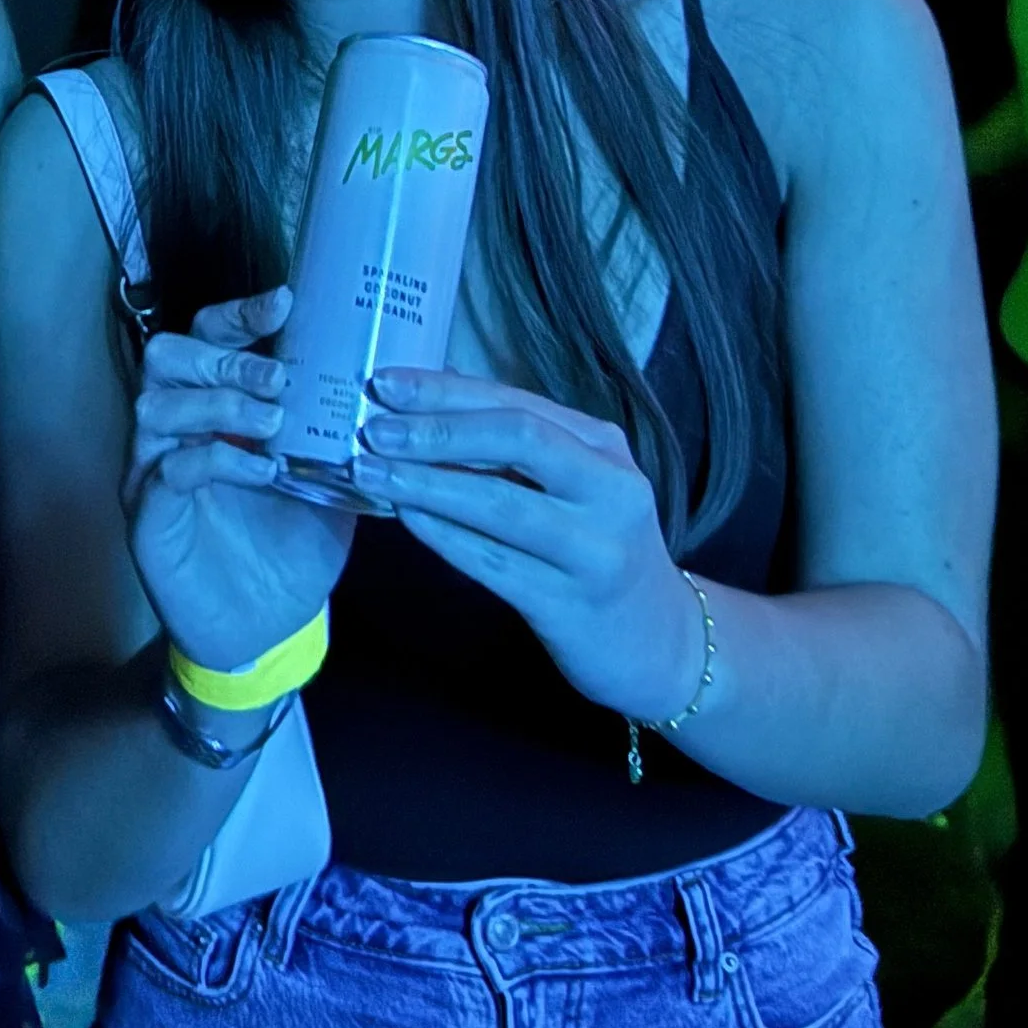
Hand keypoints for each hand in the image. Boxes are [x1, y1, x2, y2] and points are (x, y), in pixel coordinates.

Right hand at [124, 286, 353, 676]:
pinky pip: (165, 475)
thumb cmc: (291, 547)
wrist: (266, 631)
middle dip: (224, 358)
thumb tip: (403, 388)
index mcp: (216, 408)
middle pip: (167, 356)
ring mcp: (153, 473)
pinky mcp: (148, 521)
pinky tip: (262, 472)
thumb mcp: (333, 482)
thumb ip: (346, 436)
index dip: (240, 314)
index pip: (209, 336)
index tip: (286, 302)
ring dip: (218, 406)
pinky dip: (213, 463)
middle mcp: (175, 430)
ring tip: (274, 425)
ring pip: (156, 407)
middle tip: (279, 379)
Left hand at [356, 369, 708, 723]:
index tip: (385, 383)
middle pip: (517, 440)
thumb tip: (426, 397)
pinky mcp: (572, 604)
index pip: (518, 403)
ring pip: (501, 503)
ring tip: (369, 471)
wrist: (658, 644)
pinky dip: (445, 535)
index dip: (447, 391)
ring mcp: (597, 549)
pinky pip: (495, 563)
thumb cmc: (598, 549)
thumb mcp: (576, 484)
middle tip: (372, 428)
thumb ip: (514, 445)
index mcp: (605, 447)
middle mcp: (611, 489)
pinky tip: (406, 517)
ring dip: (427, 483)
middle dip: (437, 430)